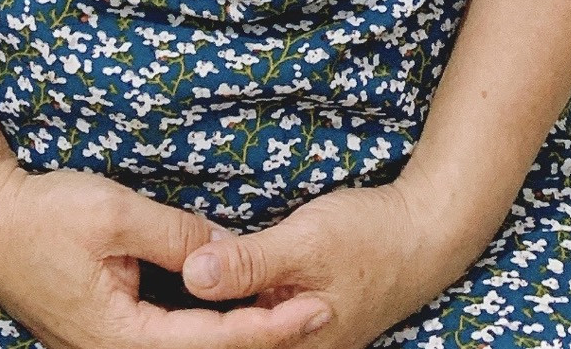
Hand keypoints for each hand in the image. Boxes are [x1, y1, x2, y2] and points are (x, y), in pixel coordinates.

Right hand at [0, 162, 336, 348]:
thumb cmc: (44, 215)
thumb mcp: (117, 215)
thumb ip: (177, 236)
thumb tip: (230, 252)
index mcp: (124, 338)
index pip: (215, 340)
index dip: (268, 326)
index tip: (314, 307)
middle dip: (262, 337)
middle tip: (317, 311)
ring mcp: (107, 346)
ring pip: (186, 348)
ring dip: (235, 332)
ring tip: (286, 310)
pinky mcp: (102, 332)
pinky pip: (165, 337)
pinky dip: (204, 325)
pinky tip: (230, 306)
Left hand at [176, 173, 482, 348]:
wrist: (424, 233)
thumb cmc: (369, 238)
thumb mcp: (305, 242)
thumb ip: (249, 262)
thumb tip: (192, 274)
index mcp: (290, 345)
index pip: (223, 341)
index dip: (185, 323)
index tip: (147, 287)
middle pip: (232, 337)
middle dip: (198, 315)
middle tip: (156, 278)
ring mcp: (301, 336)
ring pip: (244, 327)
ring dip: (216, 305)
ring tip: (174, 274)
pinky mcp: (304, 316)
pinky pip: (260, 313)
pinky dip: (238, 296)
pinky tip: (216, 271)